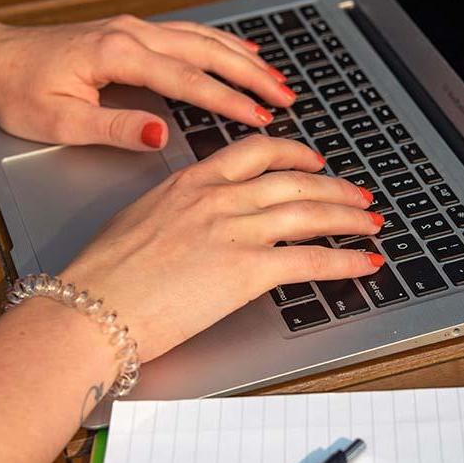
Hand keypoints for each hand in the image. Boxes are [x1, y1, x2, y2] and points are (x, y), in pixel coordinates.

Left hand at [0, 14, 294, 150]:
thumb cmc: (20, 91)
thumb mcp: (60, 121)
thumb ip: (114, 127)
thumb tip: (161, 132)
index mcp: (118, 55)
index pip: (190, 81)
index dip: (230, 102)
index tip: (262, 119)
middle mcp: (133, 34)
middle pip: (208, 52)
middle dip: (252, 77)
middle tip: (287, 97)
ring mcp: (135, 29)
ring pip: (203, 38)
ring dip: (243, 59)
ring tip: (278, 78)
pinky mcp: (134, 33)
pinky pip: (189, 33)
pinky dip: (221, 44)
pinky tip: (241, 53)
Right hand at [61, 136, 384, 360]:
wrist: (92, 310)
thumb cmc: (106, 274)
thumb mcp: (144, 219)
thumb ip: (182, 209)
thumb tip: (205, 217)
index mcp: (193, 183)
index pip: (257, 152)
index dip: (294, 153)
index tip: (312, 161)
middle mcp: (220, 199)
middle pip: (296, 181)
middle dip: (335, 187)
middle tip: (357, 195)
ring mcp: (236, 232)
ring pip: (311, 213)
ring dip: (349, 217)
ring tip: (371, 222)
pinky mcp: (248, 271)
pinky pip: (311, 260)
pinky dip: (345, 260)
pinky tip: (364, 262)